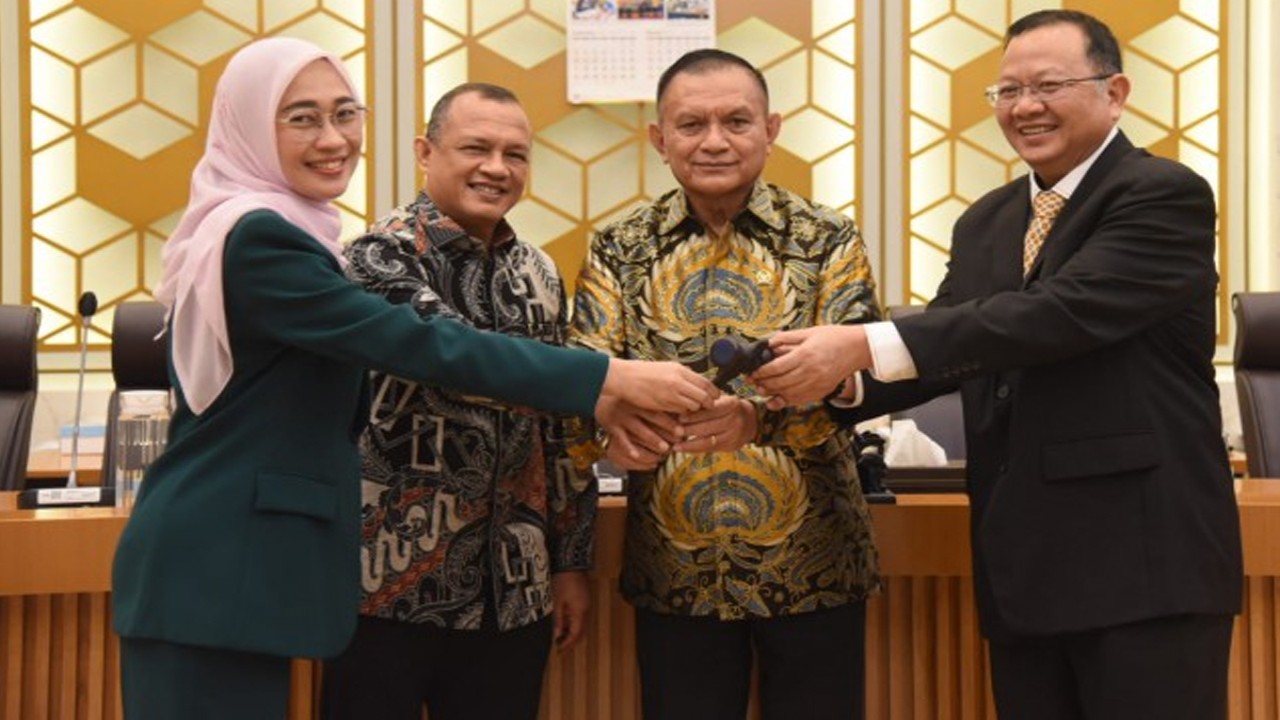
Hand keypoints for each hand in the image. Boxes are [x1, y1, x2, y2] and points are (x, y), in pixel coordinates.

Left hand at [552, 571, 590, 650]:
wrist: (572, 564)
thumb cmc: (563, 582)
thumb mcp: (557, 602)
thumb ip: (558, 621)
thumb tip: (557, 636)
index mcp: (580, 613)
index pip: (576, 635)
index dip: (567, 644)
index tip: (559, 651)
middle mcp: (586, 611)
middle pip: (581, 632)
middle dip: (570, 641)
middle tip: (559, 646)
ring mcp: (586, 605)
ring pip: (581, 625)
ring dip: (571, 632)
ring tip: (559, 635)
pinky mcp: (584, 600)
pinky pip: (580, 617)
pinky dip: (572, 623)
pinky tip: (563, 622)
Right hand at [597, 400, 682, 469]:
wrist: (597, 394)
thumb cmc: (623, 396)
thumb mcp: (638, 394)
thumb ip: (654, 400)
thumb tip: (676, 408)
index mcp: (640, 399)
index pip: (658, 410)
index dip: (671, 420)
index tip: (681, 429)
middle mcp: (631, 407)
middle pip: (652, 419)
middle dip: (666, 430)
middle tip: (678, 438)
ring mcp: (621, 417)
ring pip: (639, 430)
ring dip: (653, 439)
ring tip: (664, 449)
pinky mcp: (612, 427)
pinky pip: (621, 439)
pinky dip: (629, 448)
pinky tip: (636, 455)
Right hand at [598, 359, 717, 415]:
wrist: (624, 377)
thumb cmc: (643, 373)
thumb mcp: (666, 368)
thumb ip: (681, 375)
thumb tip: (696, 381)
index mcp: (679, 370)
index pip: (705, 382)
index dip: (713, 392)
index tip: (716, 397)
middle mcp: (677, 382)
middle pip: (703, 397)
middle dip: (707, 404)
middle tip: (708, 408)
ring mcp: (669, 394)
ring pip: (692, 407)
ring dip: (694, 410)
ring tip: (691, 410)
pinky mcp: (662, 405)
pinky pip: (679, 412)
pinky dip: (680, 414)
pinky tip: (675, 416)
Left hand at [671, 396, 755, 453]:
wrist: (750, 421)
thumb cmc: (728, 407)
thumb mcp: (721, 399)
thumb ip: (706, 403)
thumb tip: (682, 406)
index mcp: (732, 404)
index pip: (710, 410)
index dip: (694, 415)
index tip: (679, 417)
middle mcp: (735, 420)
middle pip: (708, 427)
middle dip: (690, 430)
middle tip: (675, 431)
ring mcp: (734, 434)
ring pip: (708, 441)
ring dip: (690, 444)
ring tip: (676, 445)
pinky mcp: (731, 446)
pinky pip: (710, 448)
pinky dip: (696, 449)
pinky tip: (684, 449)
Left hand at [750, 325, 870, 407]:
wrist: (857, 348)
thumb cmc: (833, 337)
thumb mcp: (809, 332)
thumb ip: (787, 338)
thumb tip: (768, 343)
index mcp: (806, 355)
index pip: (777, 367)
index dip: (762, 372)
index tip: (752, 373)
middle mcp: (811, 372)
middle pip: (780, 383)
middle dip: (763, 384)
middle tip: (752, 382)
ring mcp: (817, 384)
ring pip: (788, 394)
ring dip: (772, 394)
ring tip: (762, 390)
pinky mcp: (822, 391)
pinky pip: (800, 399)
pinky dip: (787, 400)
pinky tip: (777, 398)